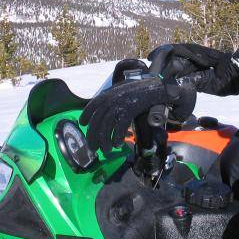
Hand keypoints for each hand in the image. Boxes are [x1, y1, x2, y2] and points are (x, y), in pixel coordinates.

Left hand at [79, 76, 195, 152]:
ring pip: (107, 127)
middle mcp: (111, 98)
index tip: (82, 124)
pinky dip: (117, 138)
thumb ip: (112, 97)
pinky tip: (118, 144)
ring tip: (106, 150)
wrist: (155, 88)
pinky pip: (119, 128)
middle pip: (97, 120)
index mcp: (108, 93)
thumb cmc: (140, 90)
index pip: (92, 105)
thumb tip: (104, 110)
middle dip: (93, 136)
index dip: (86, 115)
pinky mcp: (129, 110)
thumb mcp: (122, 90)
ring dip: (105, 141)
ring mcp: (120, 104)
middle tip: (92, 147)